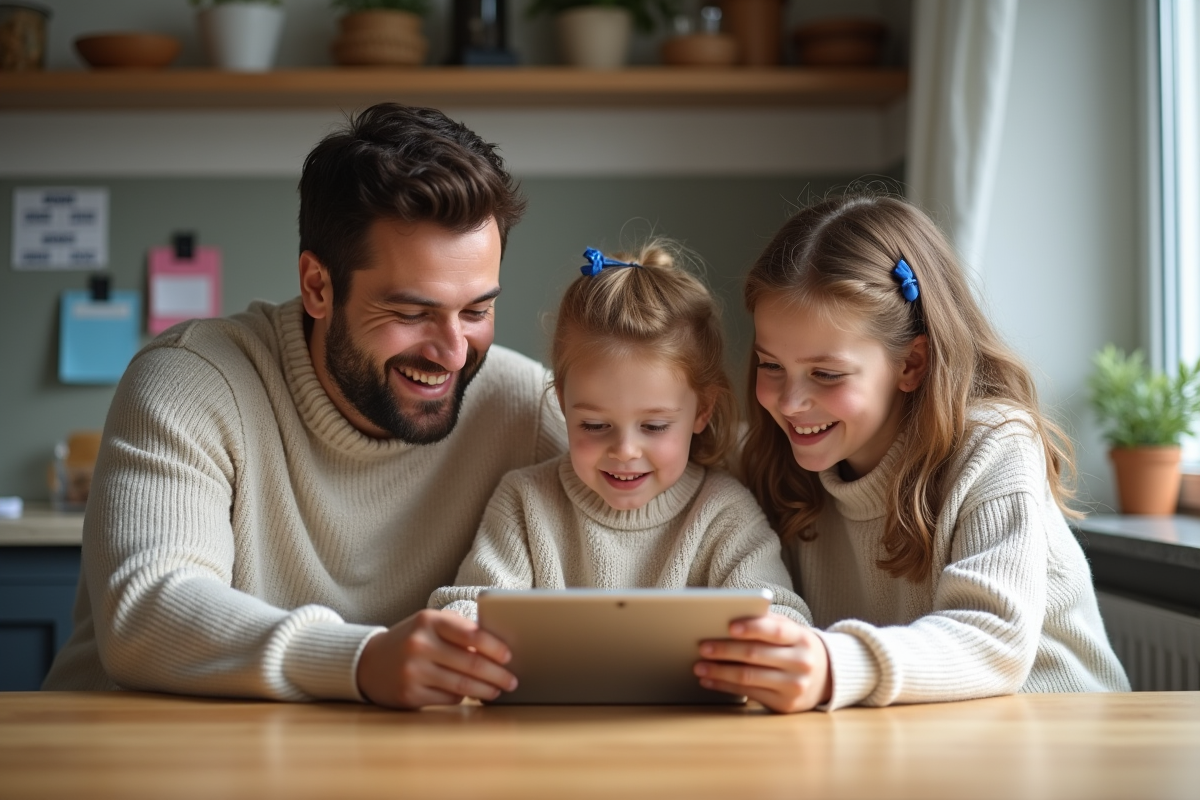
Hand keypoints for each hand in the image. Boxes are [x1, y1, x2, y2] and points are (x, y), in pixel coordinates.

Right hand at [356, 609, 516, 708]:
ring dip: (486, 689)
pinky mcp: (410, 695)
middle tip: (512, 680)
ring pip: (462, 684)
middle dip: (497, 674)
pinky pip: (448, 698)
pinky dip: (463, 697)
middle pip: (470, 663)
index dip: (494, 647)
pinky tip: (472, 694)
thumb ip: (459, 629)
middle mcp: (419, 645)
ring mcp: (413, 671)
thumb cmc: (411, 640)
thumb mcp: (429, 624)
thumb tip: (497, 647)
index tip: (509, 656)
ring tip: (499, 690)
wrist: (369, 663)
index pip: (471, 634)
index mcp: (429, 621)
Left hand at [693, 613, 830, 712]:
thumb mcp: (791, 631)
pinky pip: (749, 694)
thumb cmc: (796, 647)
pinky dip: (725, 687)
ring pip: (748, 677)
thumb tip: (728, 616)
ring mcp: (794, 686)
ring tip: (699, 666)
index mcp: (802, 638)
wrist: (826, 677)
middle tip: (702, 647)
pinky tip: (710, 681)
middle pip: (756, 655)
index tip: (729, 626)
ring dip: (719, 672)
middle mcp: (801, 663)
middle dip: (725, 651)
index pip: (775, 630)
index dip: (752, 627)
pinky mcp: (785, 705)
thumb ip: (766, 622)